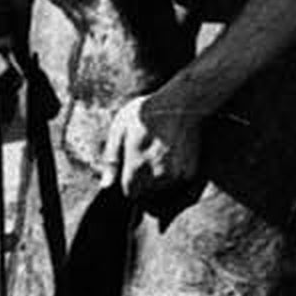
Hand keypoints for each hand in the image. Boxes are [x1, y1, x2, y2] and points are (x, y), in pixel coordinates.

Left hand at [99, 84, 204, 205]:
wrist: (181, 103)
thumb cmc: (146, 113)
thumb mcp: (119, 129)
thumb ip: (112, 159)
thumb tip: (106, 185)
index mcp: (138, 166)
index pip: (130, 192)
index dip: (128, 182)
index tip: (130, 169)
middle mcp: (159, 174)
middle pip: (146, 192)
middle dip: (142, 180)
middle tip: (144, 154)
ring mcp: (176, 174)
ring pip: (161, 187)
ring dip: (157, 177)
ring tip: (157, 151)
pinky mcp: (190, 171)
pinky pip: (176, 180)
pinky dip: (172, 172)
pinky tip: (170, 153)